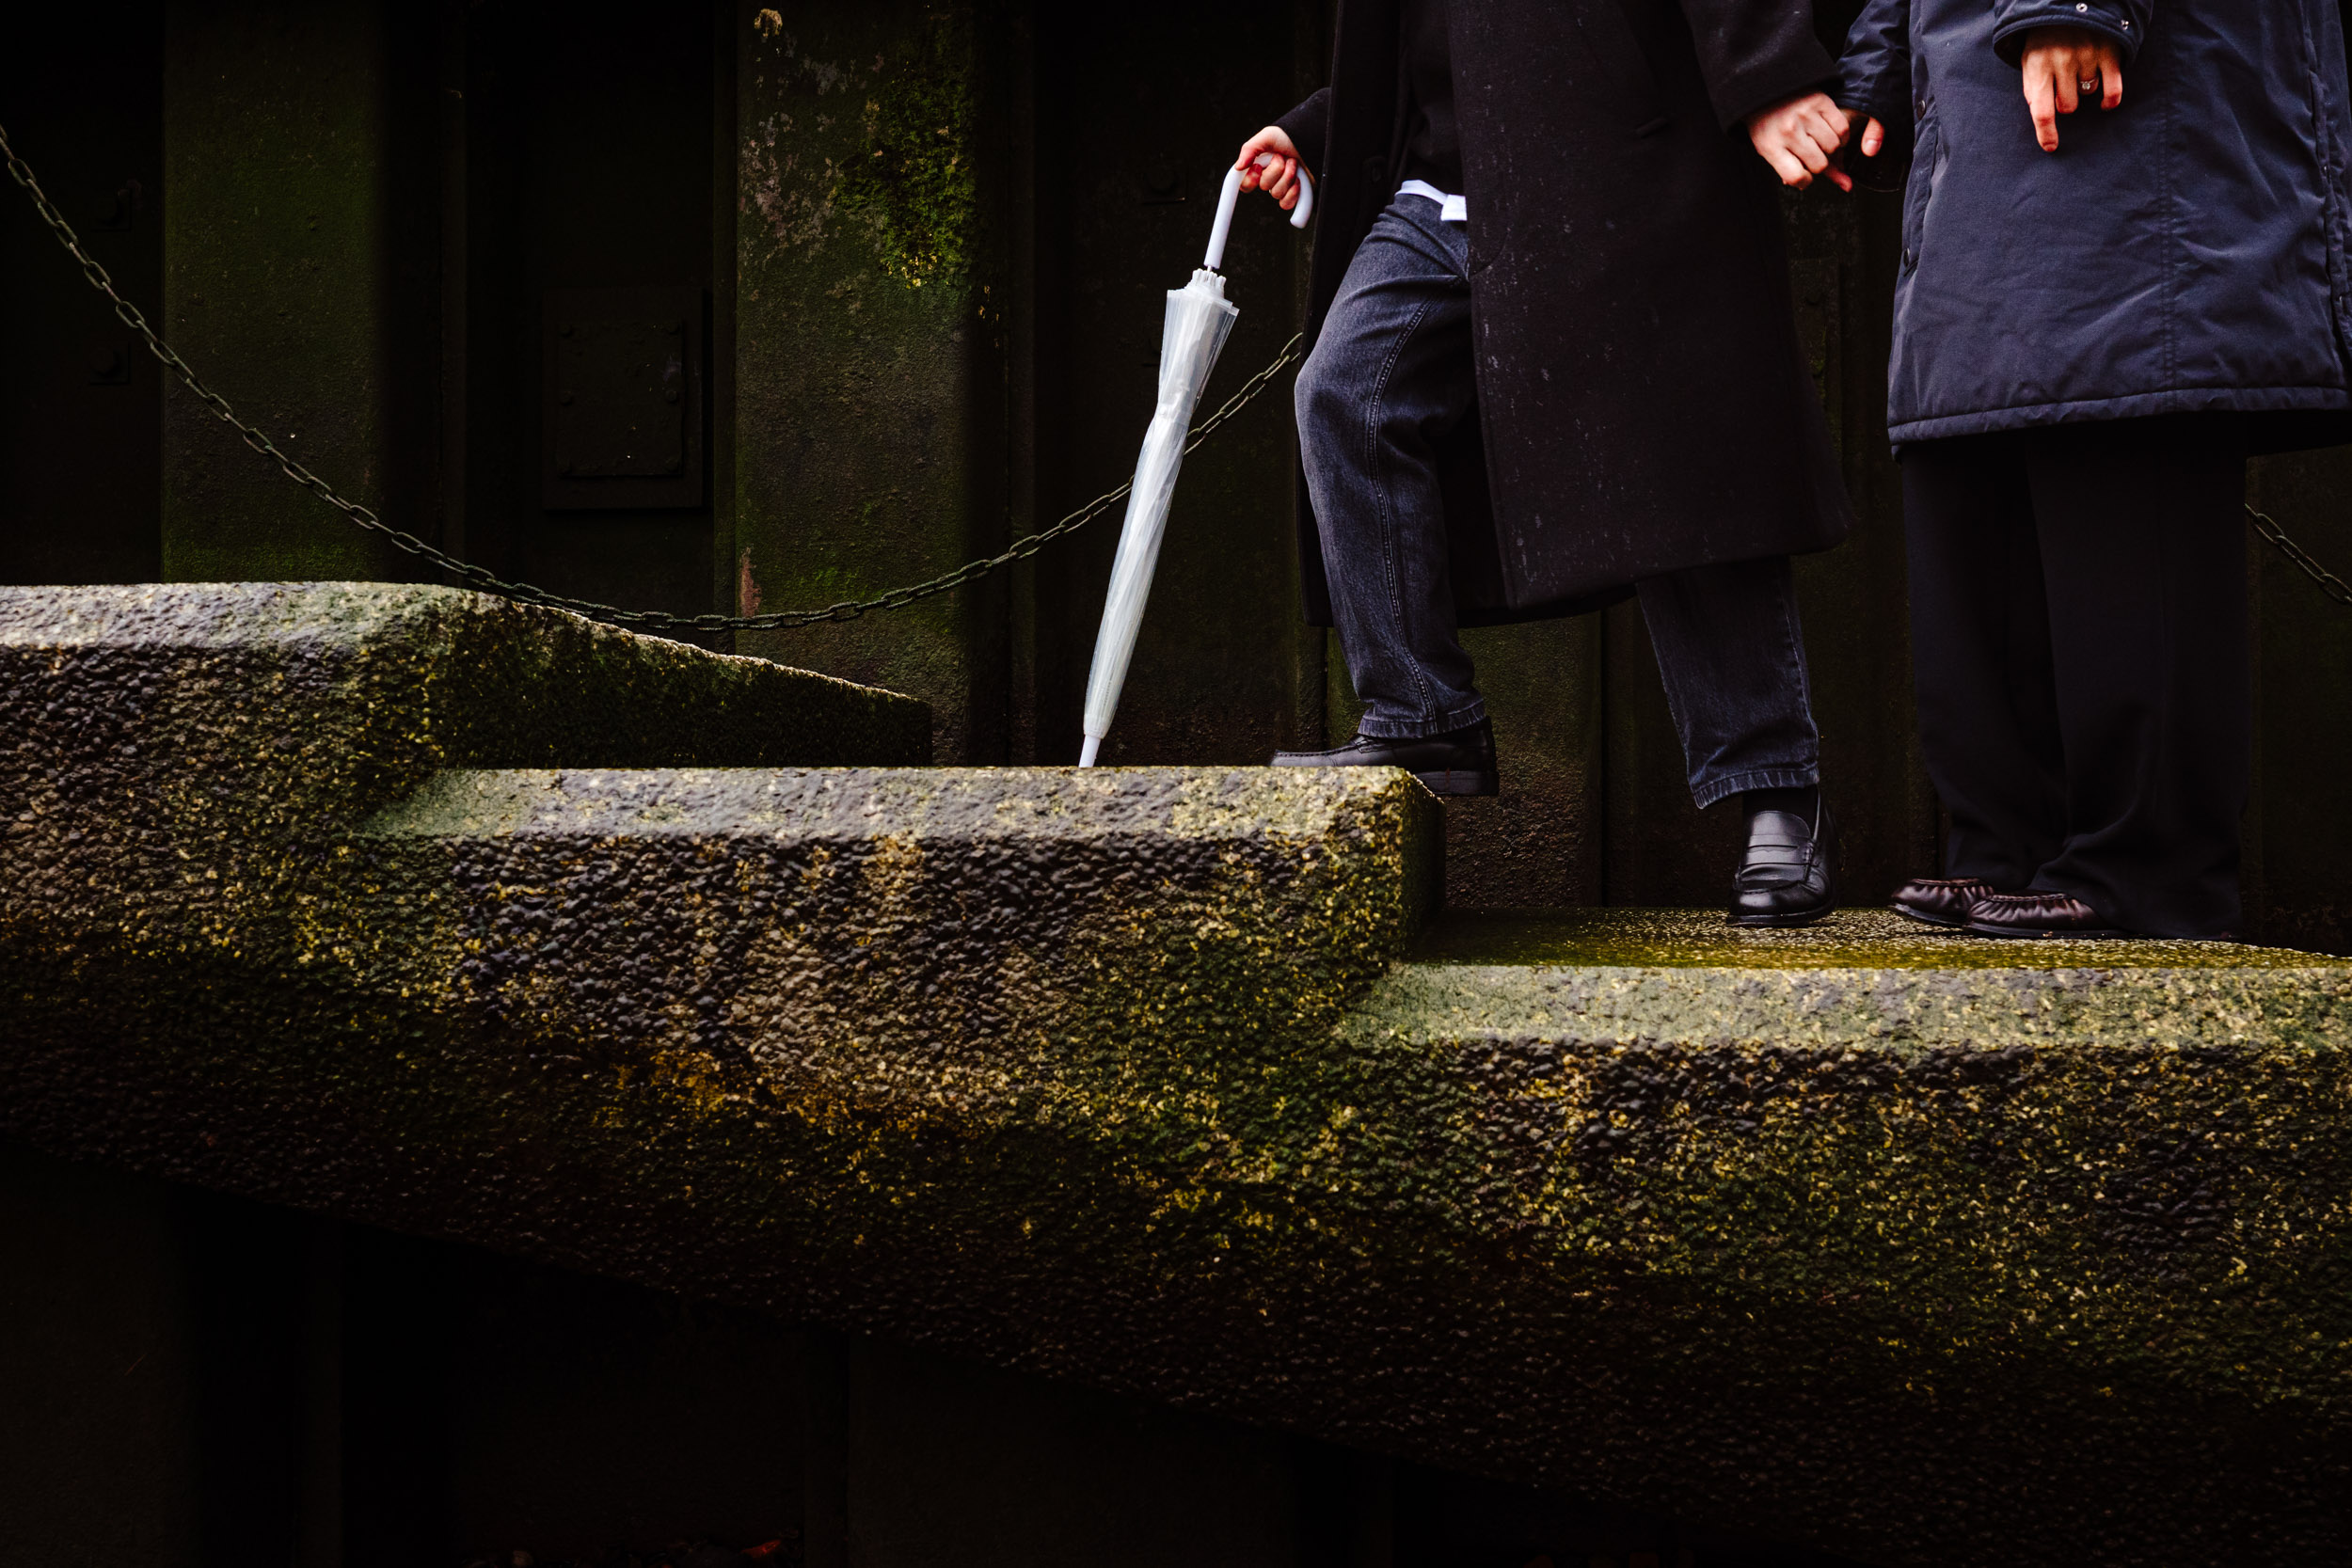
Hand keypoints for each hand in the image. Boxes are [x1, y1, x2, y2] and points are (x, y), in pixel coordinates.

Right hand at [1235, 125, 1306, 209]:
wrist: (1314, 141)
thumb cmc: (1290, 137)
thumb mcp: (1267, 136)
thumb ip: (1249, 149)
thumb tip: (1238, 167)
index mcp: (1259, 166)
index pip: (1245, 183)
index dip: (1250, 179)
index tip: (1258, 168)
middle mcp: (1269, 177)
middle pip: (1264, 186)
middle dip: (1276, 170)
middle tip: (1283, 157)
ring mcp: (1282, 187)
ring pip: (1277, 193)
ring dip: (1288, 176)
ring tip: (1294, 163)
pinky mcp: (1294, 194)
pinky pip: (1286, 203)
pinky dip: (1293, 192)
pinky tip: (1298, 180)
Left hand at [1746, 91, 1855, 190]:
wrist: (1765, 91)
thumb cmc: (1769, 127)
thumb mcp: (1773, 150)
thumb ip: (1800, 169)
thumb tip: (1841, 186)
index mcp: (1771, 147)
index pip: (1796, 177)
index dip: (1804, 181)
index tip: (1804, 175)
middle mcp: (1788, 131)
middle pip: (1819, 164)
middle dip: (1818, 164)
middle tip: (1811, 154)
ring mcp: (1805, 115)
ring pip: (1834, 147)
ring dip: (1831, 149)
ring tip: (1819, 142)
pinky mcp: (1820, 101)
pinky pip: (1842, 128)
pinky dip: (1841, 135)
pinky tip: (1831, 133)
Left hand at [2019, 25, 2123, 150]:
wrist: (2068, 3)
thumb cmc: (2045, 39)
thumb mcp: (2029, 60)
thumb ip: (2032, 87)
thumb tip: (2040, 113)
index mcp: (2038, 67)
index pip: (2041, 110)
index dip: (2046, 132)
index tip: (2051, 147)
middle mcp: (2063, 62)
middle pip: (2068, 106)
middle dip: (2065, 100)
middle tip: (2062, 81)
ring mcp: (2088, 56)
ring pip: (2089, 94)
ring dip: (2083, 89)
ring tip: (2078, 67)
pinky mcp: (2109, 52)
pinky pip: (2113, 89)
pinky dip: (2110, 100)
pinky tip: (2106, 104)